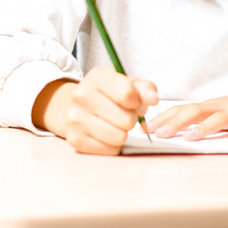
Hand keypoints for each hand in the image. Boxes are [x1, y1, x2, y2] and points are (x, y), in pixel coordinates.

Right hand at [33, 66, 157, 154]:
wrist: (75, 106)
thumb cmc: (106, 95)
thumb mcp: (126, 83)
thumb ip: (144, 88)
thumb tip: (152, 99)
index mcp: (97, 77)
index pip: (127, 94)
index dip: (138, 102)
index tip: (135, 102)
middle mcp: (82, 96)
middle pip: (126, 119)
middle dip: (131, 119)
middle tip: (124, 114)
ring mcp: (76, 119)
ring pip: (119, 137)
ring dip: (123, 133)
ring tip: (116, 124)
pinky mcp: (76, 139)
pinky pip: (109, 150)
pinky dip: (113, 145)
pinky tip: (106, 134)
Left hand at [148, 78, 227, 142]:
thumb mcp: (222, 112)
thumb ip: (202, 121)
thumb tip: (173, 131)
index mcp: (212, 106)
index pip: (184, 109)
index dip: (165, 118)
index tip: (147, 128)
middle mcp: (224, 106)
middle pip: (197, 111)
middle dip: (177, 122)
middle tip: (161, 133)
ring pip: (221, 117)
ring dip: (205, 127)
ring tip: (191, 137)